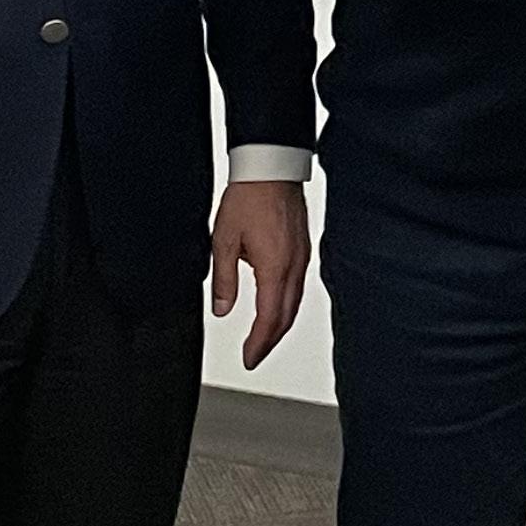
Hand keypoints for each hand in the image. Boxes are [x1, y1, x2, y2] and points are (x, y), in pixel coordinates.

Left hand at [211, 177, 311, 369]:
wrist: (272, 167)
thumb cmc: (248, 197)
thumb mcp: (223, 241)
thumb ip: (224, 279)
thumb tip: (222, 309)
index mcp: (274, 267)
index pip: (269, 319)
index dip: (259, 343)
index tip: (248, 359)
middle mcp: (294, 266)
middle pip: (286, 316)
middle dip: (270, 341)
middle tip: (255, 356)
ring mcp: (302, 257)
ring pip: (295, 302)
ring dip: (280, 324)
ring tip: (264, 337)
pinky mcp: (304, 248)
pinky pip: (298, 286)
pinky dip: (287, 304)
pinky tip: (277, 305)